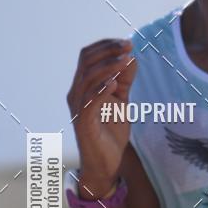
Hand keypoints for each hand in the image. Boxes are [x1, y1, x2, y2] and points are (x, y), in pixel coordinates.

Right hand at [67, 38, 136, 196]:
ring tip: (126, 61)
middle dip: (108, 51)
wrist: (105, 164)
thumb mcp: (121, 102)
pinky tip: (114, 83)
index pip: (88, 56)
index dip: (106, 46)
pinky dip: (100, 90)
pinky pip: (89, 102)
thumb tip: (131, 58)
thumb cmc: (110, 133)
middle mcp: (76, 93)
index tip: (127, 42)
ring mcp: (78, 108)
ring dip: (108, 67)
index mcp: (83, 86)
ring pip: (87, 78)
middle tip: (128, 46)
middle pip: (86, 61)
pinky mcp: (83, 123)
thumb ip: (124, 82)